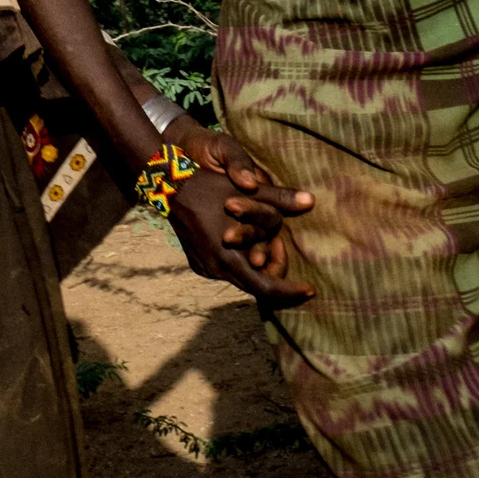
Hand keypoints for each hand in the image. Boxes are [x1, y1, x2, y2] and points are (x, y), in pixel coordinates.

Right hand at [161, 127, 314, 305]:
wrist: (168, 185)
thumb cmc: (209, 187)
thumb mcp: (247, 193)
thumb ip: (279, 199)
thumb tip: (310, 200)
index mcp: (228, 258)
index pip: (266, 289)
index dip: (290, 292)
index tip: (310, 288)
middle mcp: (216, 270)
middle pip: (256, 287)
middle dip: (276, 273)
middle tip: (284, 249)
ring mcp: (205, 268)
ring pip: (241, 278)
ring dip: (259, 265)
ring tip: (270, 243)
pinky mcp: (198, 263)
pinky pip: (227, 270)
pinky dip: (242, 262)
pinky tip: (249, 244)